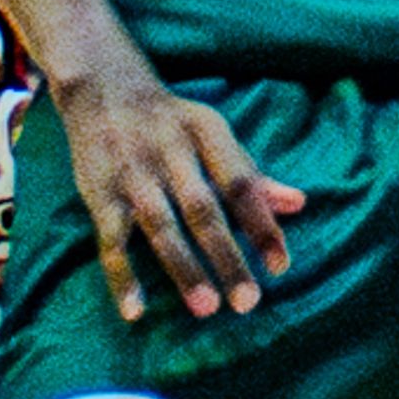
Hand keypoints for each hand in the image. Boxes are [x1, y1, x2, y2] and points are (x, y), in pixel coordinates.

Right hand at [52, 61, 304, 326]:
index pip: (240, 182)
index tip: (281, 266)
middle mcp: (170, 150)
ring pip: (161, 226)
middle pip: (203, 209)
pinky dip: (122, 277)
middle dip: (227, 257)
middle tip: (248, 302)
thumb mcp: (213, 134)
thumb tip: (299, 204)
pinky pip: (111, 241)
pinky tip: (135, 311)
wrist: (102, 87)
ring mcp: (133, 173)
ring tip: (207, 308)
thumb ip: (251, 174)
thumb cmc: (171, 122)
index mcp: (207, 132)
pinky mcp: (99, 194)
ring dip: (184, 269)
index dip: (262, 224)